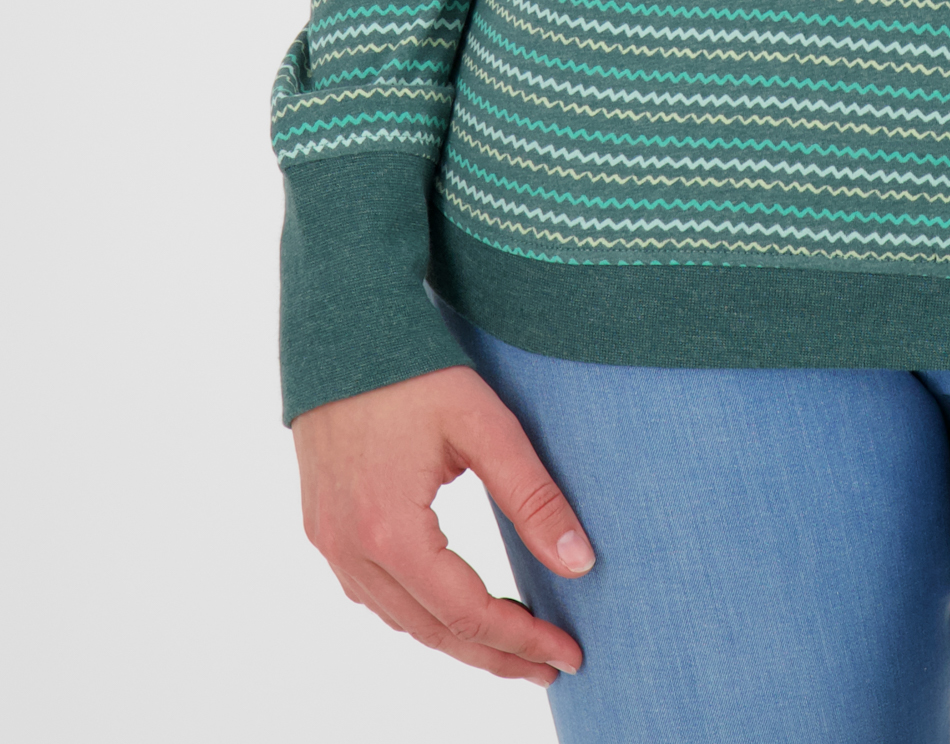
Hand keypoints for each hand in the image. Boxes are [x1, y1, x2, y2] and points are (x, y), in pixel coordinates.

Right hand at [294, 362, 594, 687]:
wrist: (340, 329)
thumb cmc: (415, 370)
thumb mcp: (485, 425)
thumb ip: (533, 496)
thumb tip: (580, 563)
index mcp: (390, 531)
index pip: (468, 612)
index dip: (521, 639)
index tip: (568, 654)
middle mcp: (351, 550)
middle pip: (434, 630)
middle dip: (496, 654)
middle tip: (550, 664)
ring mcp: (331, 543)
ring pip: (401, 620)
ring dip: (458, 637)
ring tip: (513, 642)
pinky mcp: (324, 528)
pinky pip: (374, 595)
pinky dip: (419, 612)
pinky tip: (452, 607)